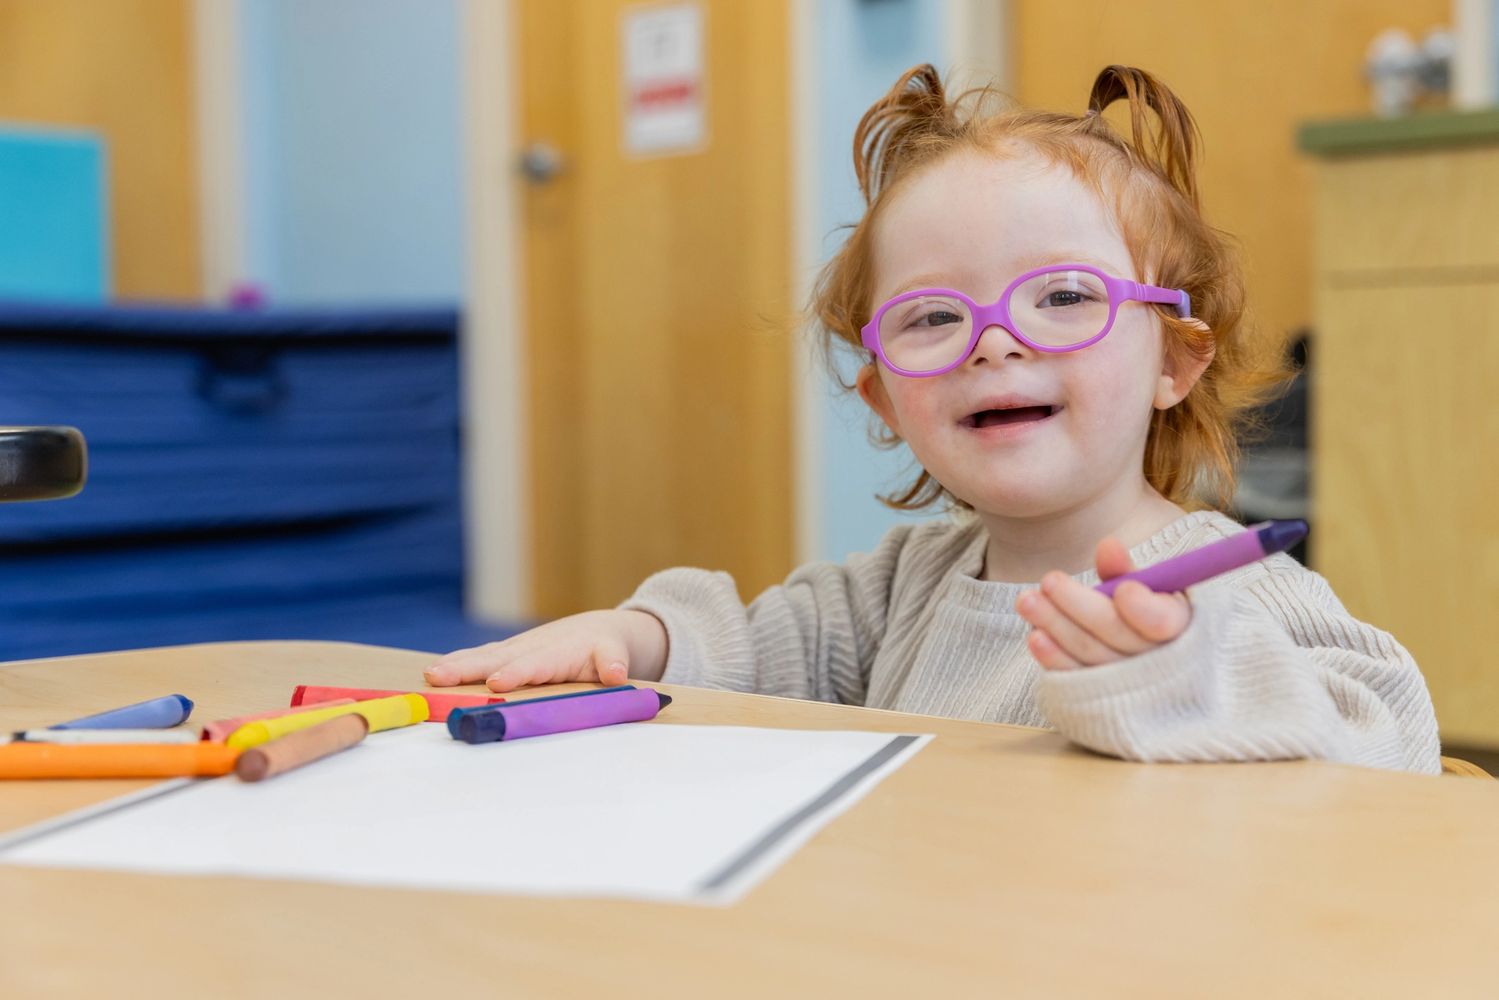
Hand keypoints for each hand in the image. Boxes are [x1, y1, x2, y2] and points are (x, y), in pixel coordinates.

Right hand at [423, 609, 668, 692]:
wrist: (598, 629)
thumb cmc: (605, 647)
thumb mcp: (615, 654)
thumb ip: (613, 663)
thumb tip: (615, 673)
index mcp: (558, 653)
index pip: (535, 665)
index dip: (517, 673)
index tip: (496, 682)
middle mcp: (532, 647)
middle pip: (498, 658)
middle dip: (469, 668)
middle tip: (440, 677)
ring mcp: (516, 648)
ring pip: (483, 655)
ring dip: (456, 665)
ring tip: (430, 676)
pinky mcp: (507, 652)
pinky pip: (480, 656)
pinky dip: (458, 663)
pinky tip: (435, 674)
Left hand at [1016, 537, 1190, 669]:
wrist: (1147, 660)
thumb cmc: (1146, 612)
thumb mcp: (1145, 589)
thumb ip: (1124, 570)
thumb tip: (1107, 546)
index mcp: (1181, 626)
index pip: (1166, 623)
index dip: (1145, 610)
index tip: (1123, 590)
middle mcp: (1160, 660)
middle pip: (1118, 635)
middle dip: (1079, 606)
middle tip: (1049, 580)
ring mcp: (1130, 684)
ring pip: (1092, 655)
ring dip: (1056, 626)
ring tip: (1026, 600)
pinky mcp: (1102, 698)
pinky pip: (1076, 678)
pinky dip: (1054, 658)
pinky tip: (1034, 636)